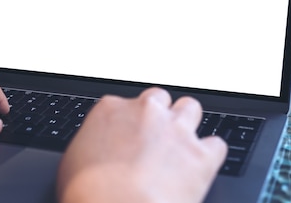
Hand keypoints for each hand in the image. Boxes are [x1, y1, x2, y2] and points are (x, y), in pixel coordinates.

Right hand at [56, 88, 227, 202]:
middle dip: (159, 115)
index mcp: (111, 109)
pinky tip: (200, 166)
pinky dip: (210, 154)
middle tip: (154, 138)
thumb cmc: (87, 192)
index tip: (128, 137)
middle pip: (159, 98)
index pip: (124, 103)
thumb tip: (94, 150)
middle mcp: (146, 111)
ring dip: (186, 124)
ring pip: (191, 108)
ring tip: (181, 146)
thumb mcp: (73, 160)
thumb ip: (90, 143)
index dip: (128, 122)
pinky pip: (216, 144)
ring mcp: (176, 130)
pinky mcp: (201, 155)